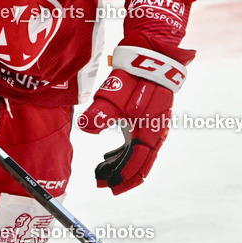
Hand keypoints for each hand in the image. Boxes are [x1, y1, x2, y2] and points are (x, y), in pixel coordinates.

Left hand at [77, 37, 194, 194]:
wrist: (151, 56)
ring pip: (139, 152)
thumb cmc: (135, 77)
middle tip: (101, 182)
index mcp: (150, 132)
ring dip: (122, 163)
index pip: (138, 164)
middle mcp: (156, 132)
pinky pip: (137, 141)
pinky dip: (124, 150)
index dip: (123, 177)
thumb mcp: (115, 95)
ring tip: (102, 169)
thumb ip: (101, 114)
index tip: (108, 187)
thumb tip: (85, 127)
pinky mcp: (148, 117)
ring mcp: (153, 125)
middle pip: (140, 162)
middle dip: (121, 175)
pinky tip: (110, 153)